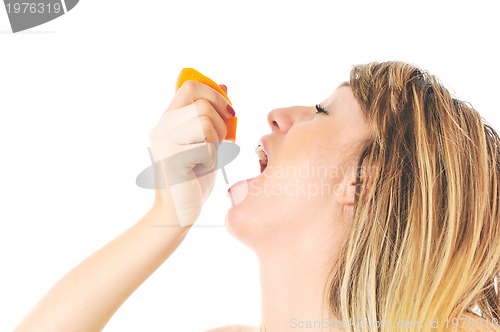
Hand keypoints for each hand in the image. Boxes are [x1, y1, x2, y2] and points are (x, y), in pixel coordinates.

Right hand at [149, 81, 233, 226]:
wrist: (180, 210)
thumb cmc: (194, 176)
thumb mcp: (206, 140)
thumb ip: (211, 116)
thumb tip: (224, 87)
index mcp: (169, 119)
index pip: (191, 86)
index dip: (215, 95)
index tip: (228, 113)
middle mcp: (162, 126)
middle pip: (203, 104)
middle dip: (221, 124)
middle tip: (218, 143)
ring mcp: (164, 141)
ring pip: (205, 122)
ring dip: (217, 142)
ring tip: (208, 158)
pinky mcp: (171, 158)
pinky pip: (207, 147)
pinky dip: (213, 160)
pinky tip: (201, 170)